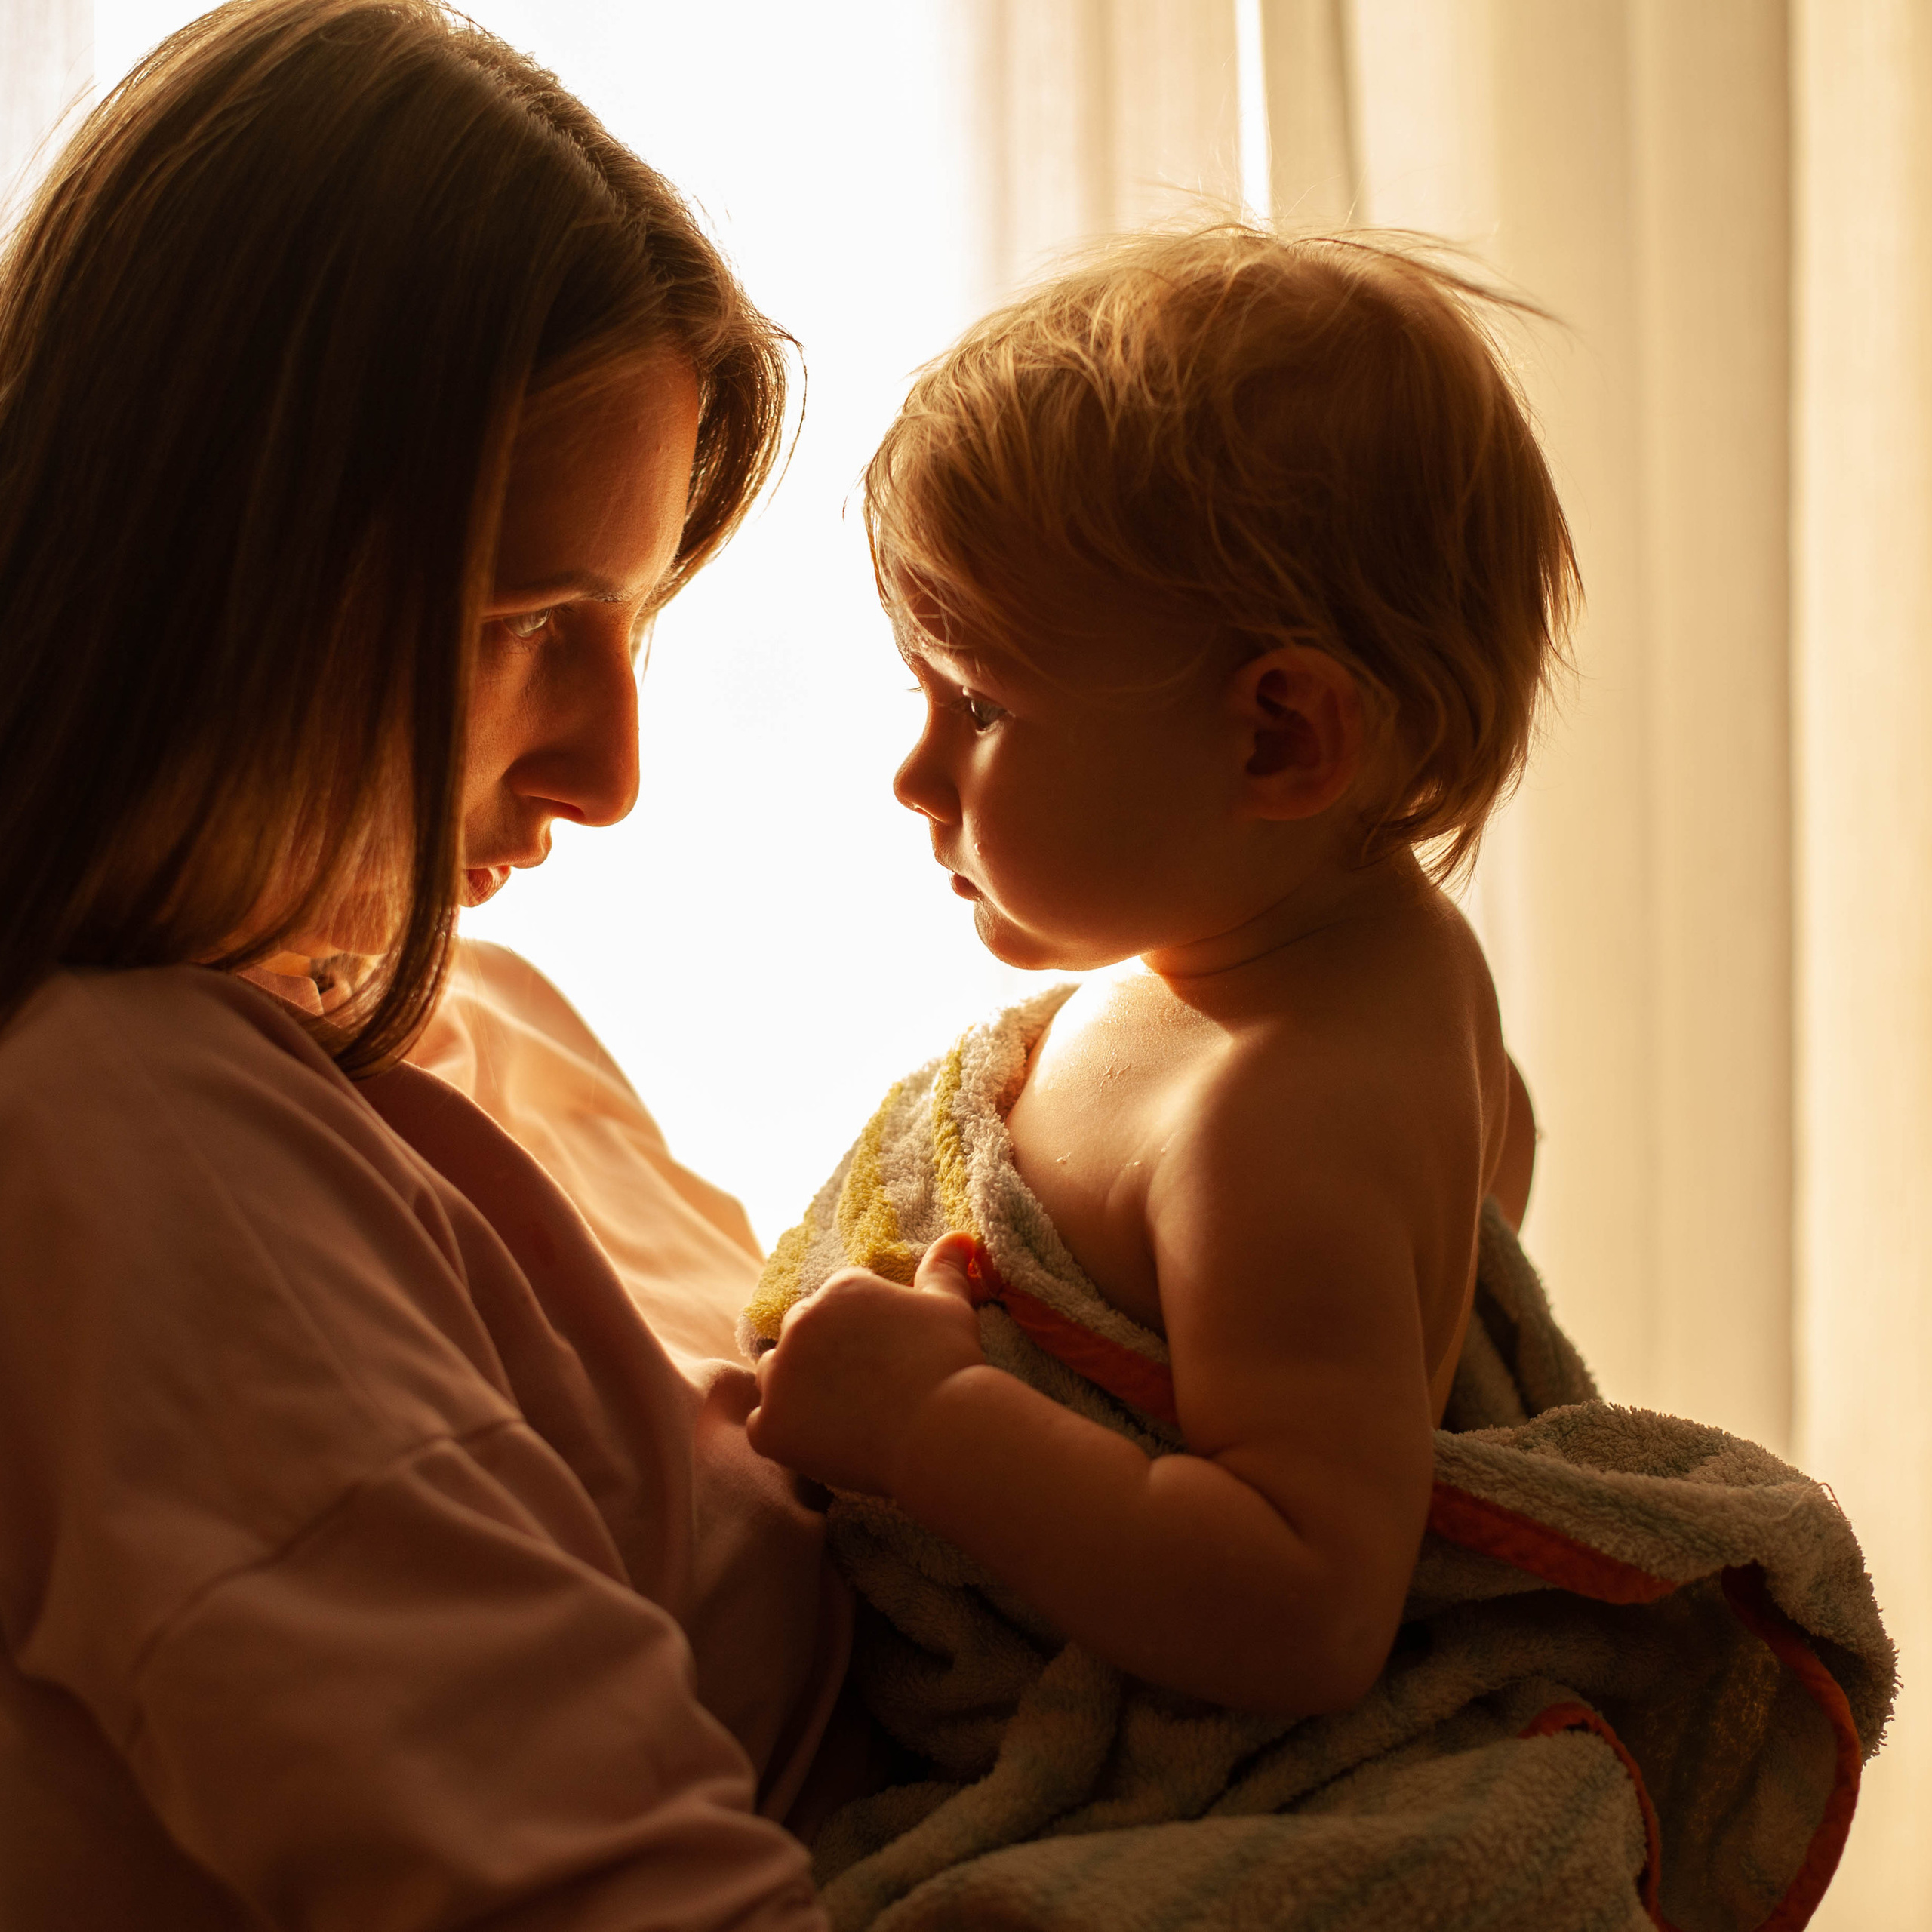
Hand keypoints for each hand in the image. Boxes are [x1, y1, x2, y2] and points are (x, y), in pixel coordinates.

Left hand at [745, 1233, 985, 1495]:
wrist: (942, 1431)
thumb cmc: (949, 1364)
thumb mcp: (949, 1306)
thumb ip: (941, 1269)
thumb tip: (957, 1238)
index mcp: (838, 1290)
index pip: (831, 1306)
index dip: (854, 1334)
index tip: (880, 1358)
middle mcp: (800, 1323)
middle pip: (797, 1336)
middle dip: (819, 1357)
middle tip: (860, 1388)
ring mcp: (779, 1375)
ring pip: (774, 1376)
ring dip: (795, 1391)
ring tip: (840, 1414)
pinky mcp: (770, 1424)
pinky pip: (764, 1425)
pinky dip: (786, 1435)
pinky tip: (823, 1443)